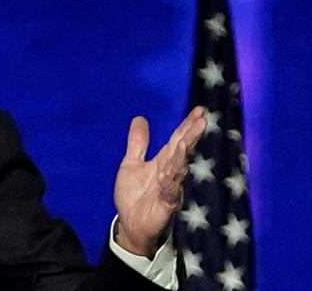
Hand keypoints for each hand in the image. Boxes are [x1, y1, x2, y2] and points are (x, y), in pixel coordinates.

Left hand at [113, 106, 206, 257]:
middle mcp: (171, 172)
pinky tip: (167, 175)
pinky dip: (169, 184)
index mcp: (163, 161)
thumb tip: (139, 118)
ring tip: (185, 142)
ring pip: (178, 170)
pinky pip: (170, 194)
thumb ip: (137, 143)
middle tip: (202, 121)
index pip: (178, 140)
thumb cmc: (135, 194)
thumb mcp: (131, 164)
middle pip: (183, 151)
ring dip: (182, 157)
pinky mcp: (167, 205)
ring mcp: (171, 188)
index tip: (199, 111)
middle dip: (192, 136)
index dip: (187, 125)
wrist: (131, 223)